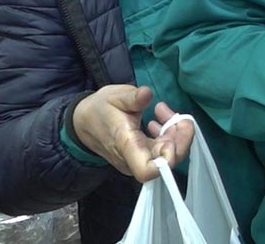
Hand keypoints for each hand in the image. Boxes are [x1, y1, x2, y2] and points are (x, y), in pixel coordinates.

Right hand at [71, 85, 194, 181]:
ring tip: (162, 110)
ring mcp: (139, 160)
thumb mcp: (114, 97)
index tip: (172, 138)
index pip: (147, 170)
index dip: (167, 159)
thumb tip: (146, 94)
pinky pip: (163, 150)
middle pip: (167, 161)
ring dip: (175, 133)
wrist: (84, 123)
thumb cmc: (100, 109)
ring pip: (168, 154)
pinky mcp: (143, 156)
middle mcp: (134, 159)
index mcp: (126, 146)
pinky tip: (159, 119)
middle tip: (173, 113)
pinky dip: (169, 134)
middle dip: (180, 137)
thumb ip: (132, 97)